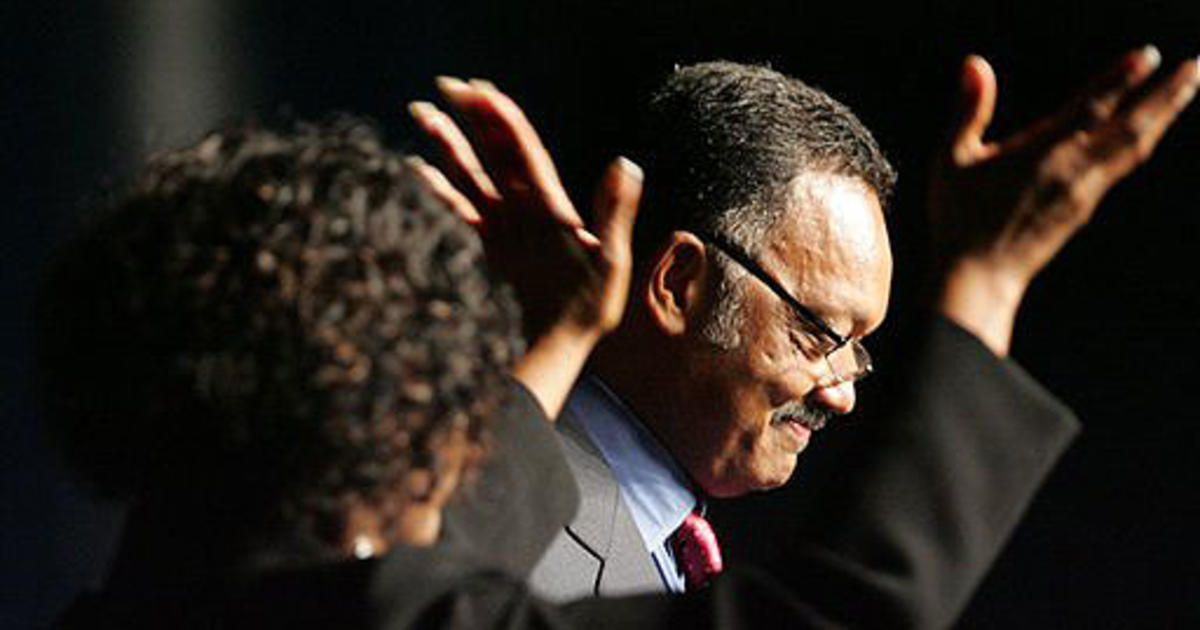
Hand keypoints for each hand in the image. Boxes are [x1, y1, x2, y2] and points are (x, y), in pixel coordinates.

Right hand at [407, 78, 641, 414]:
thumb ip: (614, 212)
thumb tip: (626, 163)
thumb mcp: (609, 260)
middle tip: (446, 85)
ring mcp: (501, 229)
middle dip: (472, 118)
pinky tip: (414, 171)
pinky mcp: (483, 250)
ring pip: (470, 176)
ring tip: (421, 113)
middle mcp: (523, 210)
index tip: (481, 90)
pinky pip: (456, 212)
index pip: (523, 152)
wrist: (561, 347)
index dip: (503, 119)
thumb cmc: (590, 309)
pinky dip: (436, 190)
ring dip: (448, 145)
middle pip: (494, 153)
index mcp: (551, 207)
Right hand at [929, 47, 1198, 353]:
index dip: (1119, 78)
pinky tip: (1144, 133)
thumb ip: (968, 109)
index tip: (1149, 56)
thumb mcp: (952, 158)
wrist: (977, 276)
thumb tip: (975, 63)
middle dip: (1166, 96)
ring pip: (1133, 148)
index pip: (1089, 107)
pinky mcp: (1083, 208)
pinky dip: (1140, 141)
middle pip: (1131, 127)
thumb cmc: (957, 217)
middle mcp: (1070, 171)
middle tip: (1196, 67)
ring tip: (1184, 90)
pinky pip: (1120, 166)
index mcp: (1039, 154)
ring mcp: (1083, 192)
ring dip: (1162, 116)